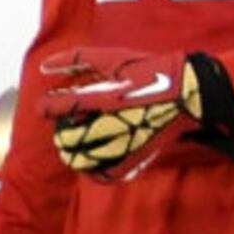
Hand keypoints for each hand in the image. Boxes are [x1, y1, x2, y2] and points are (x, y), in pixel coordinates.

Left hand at [37, 46, 233, 181]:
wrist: (190, 91)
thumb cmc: (151, 70)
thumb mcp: (113, 58)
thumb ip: (77, 60)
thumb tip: (43, 65)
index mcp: (104, 98)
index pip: (61, 108)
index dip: (46, 108)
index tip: (44, 107)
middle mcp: (111, 122)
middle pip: (69, 138)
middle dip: (60, 134)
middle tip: (61, 130)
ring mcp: (125, 141)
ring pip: (84, 159)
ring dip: (72, 155)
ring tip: (70, 149)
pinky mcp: (138, 156)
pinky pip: (108, 174)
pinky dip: (93, 174)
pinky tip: (89, 167)